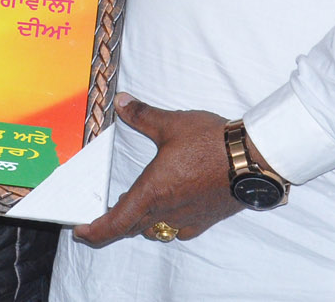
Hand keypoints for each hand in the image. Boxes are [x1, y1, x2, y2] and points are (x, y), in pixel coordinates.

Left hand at [74, 94, 242, 244]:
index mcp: (153, 192)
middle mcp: (168, 211)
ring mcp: (188, 219)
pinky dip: (166, 224)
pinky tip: (169, 211)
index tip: (81, 231)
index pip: (116, 223)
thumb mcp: (171, 124)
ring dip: (141, 223)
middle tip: (100, 220)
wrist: (253, 159)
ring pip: (156, 230)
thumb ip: (143, 116)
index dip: (95, 231)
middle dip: (114, 226)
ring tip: (133, 209)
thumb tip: (123, 102)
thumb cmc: (211, 143)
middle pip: (133, 229)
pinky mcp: (206, 219)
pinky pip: (179, 230)